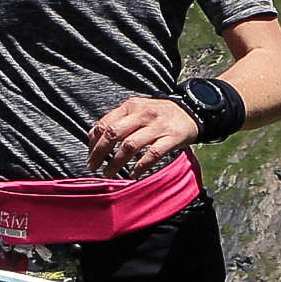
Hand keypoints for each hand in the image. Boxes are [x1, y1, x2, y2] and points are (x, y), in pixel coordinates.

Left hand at [87, 93, 204, 178]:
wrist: (190, 111)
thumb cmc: (158, 114)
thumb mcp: (137, 110)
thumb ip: (117, 120)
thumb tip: (93, 138)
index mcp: (131, 106)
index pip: (105, 123)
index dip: (93, 142)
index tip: (90, 156)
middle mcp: (143, 114)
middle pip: (113, 134)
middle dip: (99, 153)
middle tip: (93, 167)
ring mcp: (157, 126)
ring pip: (130, 146)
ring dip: (116, 163)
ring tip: (109, 174)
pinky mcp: (171, 138)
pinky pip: (152, 155)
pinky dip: (139, 167)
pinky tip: (132, 175)